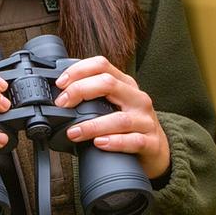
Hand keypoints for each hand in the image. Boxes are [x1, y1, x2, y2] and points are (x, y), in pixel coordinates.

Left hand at [55, 56, 170, 179]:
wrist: (157, 150)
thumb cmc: (129, 126)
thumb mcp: (114, 105)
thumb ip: (93, 98)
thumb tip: (59, 97)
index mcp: (126, 84)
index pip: (102, 65)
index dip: (78, 70)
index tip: (60, 83)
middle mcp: (137, 98)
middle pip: (108, 84)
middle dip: (80, 91)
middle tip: (62, 104)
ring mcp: (146, 120)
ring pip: (119, 118)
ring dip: (92, 125)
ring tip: (74, 132)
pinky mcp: (152, 143)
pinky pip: (134, 141)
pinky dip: (115, 142)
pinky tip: (100, 143)